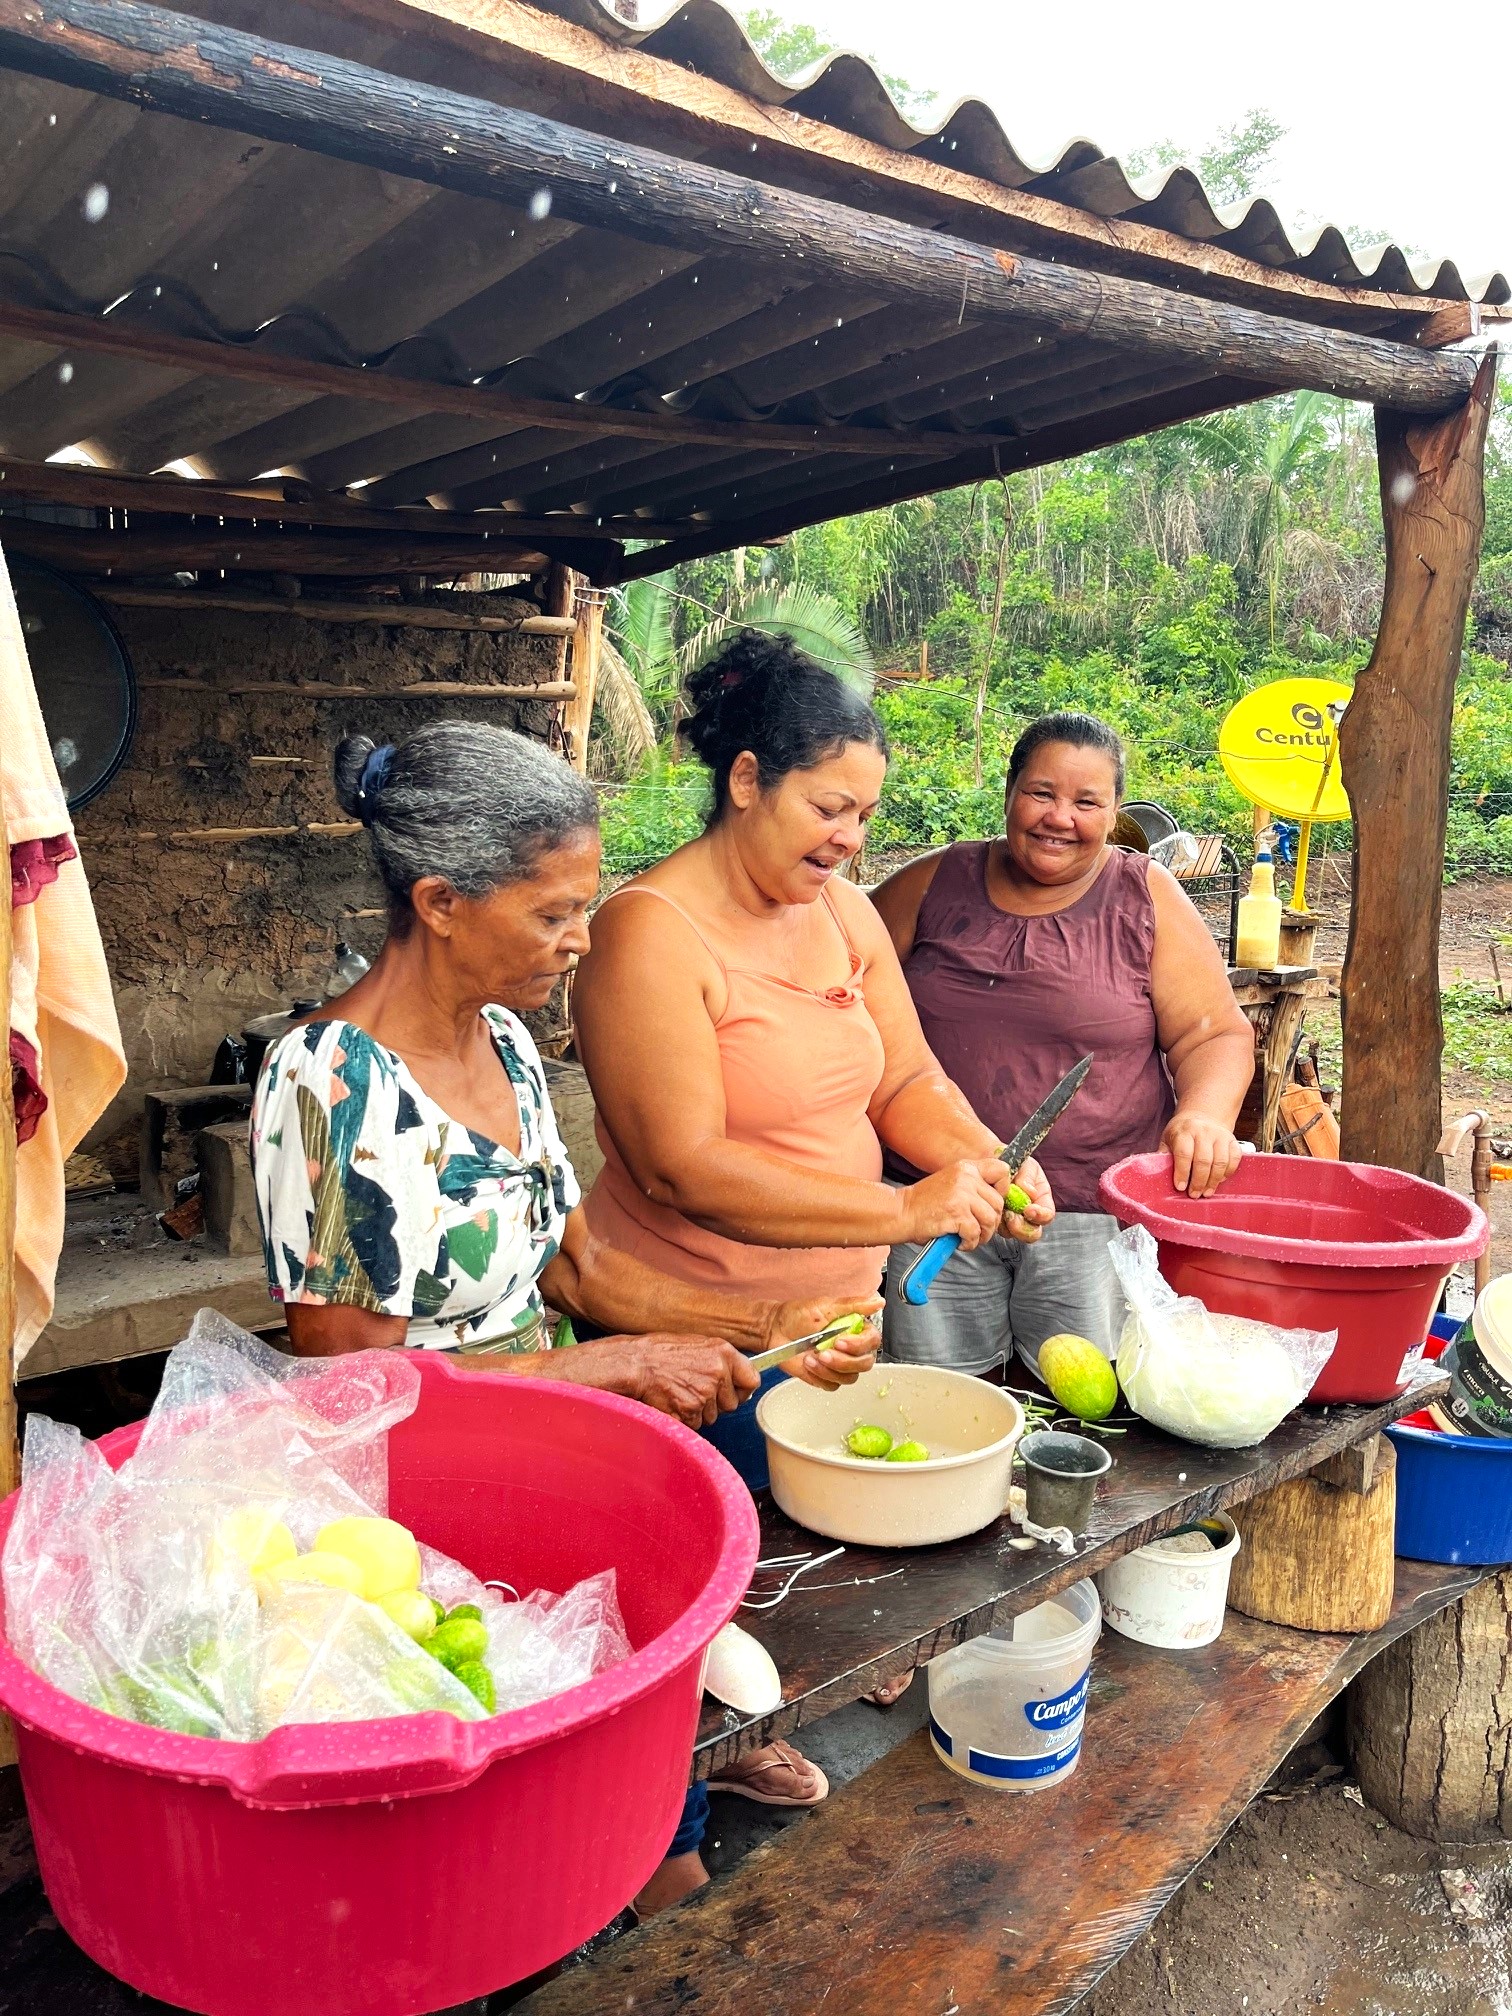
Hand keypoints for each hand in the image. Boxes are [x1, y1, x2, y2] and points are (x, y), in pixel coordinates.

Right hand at [615, 1334, 758, 1427]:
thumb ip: (722, 1360)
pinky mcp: (690, 1411)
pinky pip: (695, 1423)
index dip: (743, 1390)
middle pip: (732, 1404)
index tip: (736, 1392)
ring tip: (680, 1391)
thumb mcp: (699, 1345)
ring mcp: (704, 1394)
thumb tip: (740, 1376)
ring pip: (712, 1416)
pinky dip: (685, 1417)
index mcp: (724, 1353)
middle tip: (695, 1389)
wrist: (636, 1363)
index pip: (753, 1380)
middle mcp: (718, 1373)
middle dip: (717, 1403)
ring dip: (699, 1410)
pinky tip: (673, 1400)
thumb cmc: (663, 1352)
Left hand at [764, 1290, 883, 1391]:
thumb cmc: (798, 1315)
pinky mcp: (827, 1377)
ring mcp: (840, 1365)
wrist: (775, 1330)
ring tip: (811, 1357)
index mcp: (855, 1329)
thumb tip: (878, 1302)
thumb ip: (854, 1305)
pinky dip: (820, 1376)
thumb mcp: (826, 1305)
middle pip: (864, 1363)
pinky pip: (832, 1385)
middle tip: (823, 1352)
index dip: (858, 1345)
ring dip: (829, 1369)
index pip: (872, 1342)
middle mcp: (852, 1349)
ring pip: (849, 1377)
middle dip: (843, 1361)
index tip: (840, 1341)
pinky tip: (808, 1364)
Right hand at [900, 1157, 1033, 1251]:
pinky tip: (959, 1242)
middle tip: (978, 1229)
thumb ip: (973, 1186)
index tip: (992, 1203)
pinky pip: (976, 1233)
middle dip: (991, 1222)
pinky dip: (970, 1243)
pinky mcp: (957, 1214)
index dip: (1003, 1189)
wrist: (900, 1212)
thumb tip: (998, 1202)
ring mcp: (962, 1195)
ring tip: (969, 1237)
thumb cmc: (924, 1203)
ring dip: (983, 1235)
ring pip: (990, 1220)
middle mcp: (966, 1178)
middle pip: (998, 1203)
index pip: (1002, 1171)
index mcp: (966, 1168)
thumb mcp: (951, 1183)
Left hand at [1000, 1154, 1053, 1246]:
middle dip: (1023, 1228)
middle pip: (1033, 1232)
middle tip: (1012, 1217)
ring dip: (1008, 1226)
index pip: (1047, 1215)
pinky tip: (990, 1210)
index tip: (1029, 1210)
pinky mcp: (998, 1221)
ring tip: (1001, 1211)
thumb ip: (1028, 1177)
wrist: (991, 1161)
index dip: (1040, 1216)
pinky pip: (998, 1229)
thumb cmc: (1013, 1162)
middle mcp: (1030, 1213)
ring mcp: (1014, 1219)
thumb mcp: (1025, 1164)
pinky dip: (994, 1222)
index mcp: (1041, 1200)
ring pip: (1014, 1233)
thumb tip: (1030, 1192)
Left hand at [1162, 1110, 1243, 1198]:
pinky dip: (1228, 1172)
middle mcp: (1204, 1131)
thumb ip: (1164, 1155)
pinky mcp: (1233, 1140)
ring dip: (1213, 1181)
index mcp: (1184, 1131)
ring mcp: (1220, 1135)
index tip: (1180, 1187)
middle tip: (1194, 1194)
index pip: (1184, 1154)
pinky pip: (1234, 1159)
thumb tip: (1158, 1174)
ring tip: (1206, 1192)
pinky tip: (1219, 1180)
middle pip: (1203, 1160)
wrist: (1202, 1117)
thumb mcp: (1168, 1139)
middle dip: (1198, 1181)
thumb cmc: (1182, 1133)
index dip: (1182, 1172)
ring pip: (1220, 1162)